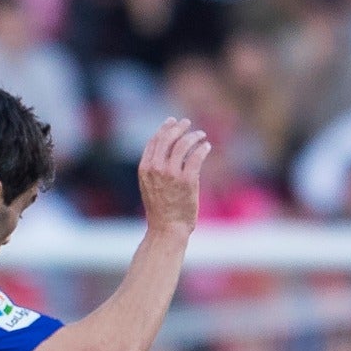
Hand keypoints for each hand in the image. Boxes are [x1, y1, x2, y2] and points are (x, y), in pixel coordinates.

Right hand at [137, 117, 209, 236]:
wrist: (166, 229)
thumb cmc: (160, 210)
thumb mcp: (149, 187)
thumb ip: (154, 169)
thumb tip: (165, 152)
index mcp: (145, 169)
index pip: (154, 141)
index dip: (164, 129)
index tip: (173, 122)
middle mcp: (156, 168)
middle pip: (168, 138)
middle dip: (178, 127)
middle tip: (187, 123)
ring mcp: (171, 174)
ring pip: (183, 144)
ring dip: (193, 136)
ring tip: (201, 135)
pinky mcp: (187, 180)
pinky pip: (196, 156)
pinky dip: (202, 149)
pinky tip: (206, 147)